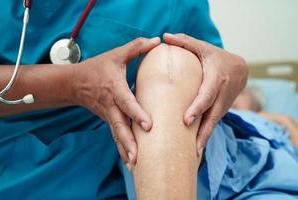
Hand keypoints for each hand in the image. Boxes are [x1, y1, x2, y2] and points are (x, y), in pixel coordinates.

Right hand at [71, 37, 160, 168]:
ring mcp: (108, 115)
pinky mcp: (109, 120)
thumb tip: (157, 41)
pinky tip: (131, 163)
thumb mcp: (116, 55)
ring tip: (135, 167)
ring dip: (125, 150)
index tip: (148, 125)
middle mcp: (111, 105)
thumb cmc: (98, 68)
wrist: (75, 83)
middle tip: (139, 157)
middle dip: (128, 142)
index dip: (136, 113)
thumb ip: (136, 47)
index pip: (126, 102)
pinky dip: (122, 149)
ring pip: (117, 135)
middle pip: (119, 126)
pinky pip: (116, 135)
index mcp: (114, 88)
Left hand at [164, 33, 247, 153]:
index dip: (198, 107)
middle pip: (212, 116)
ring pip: (213, 124)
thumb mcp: (204, 48)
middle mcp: (221, 94)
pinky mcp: (220, 111)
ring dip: (204, 140)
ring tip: (193, 156)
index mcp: (216, 78)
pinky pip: (211, 125)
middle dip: (203, 133)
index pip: (207, 95)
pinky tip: (195, 150)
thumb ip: (185, 42)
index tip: (187, 120)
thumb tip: (164, 38)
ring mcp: (222, 105)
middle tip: (192, 149)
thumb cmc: (216, 57)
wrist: (239, 69)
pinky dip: (204, 137)